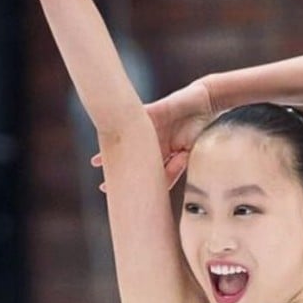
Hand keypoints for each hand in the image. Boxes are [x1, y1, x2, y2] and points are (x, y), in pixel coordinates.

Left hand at [92, 80, 214, 191]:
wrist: (206, 103)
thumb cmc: (200, 127)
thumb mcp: (190, 151)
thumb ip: (177, 166)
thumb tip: (163, 183)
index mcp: (163, 152)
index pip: (146, 171)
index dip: (136, 184)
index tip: (124, 199)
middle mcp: (152, 140)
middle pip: (130, 158)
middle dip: (118, 172)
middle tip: (104, 188)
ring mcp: (149, 126)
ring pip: (126, 141)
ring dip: (111, 152)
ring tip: (96, 163)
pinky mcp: (151, 112)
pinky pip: (133, 119)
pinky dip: (120, 126)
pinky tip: (107, 134)